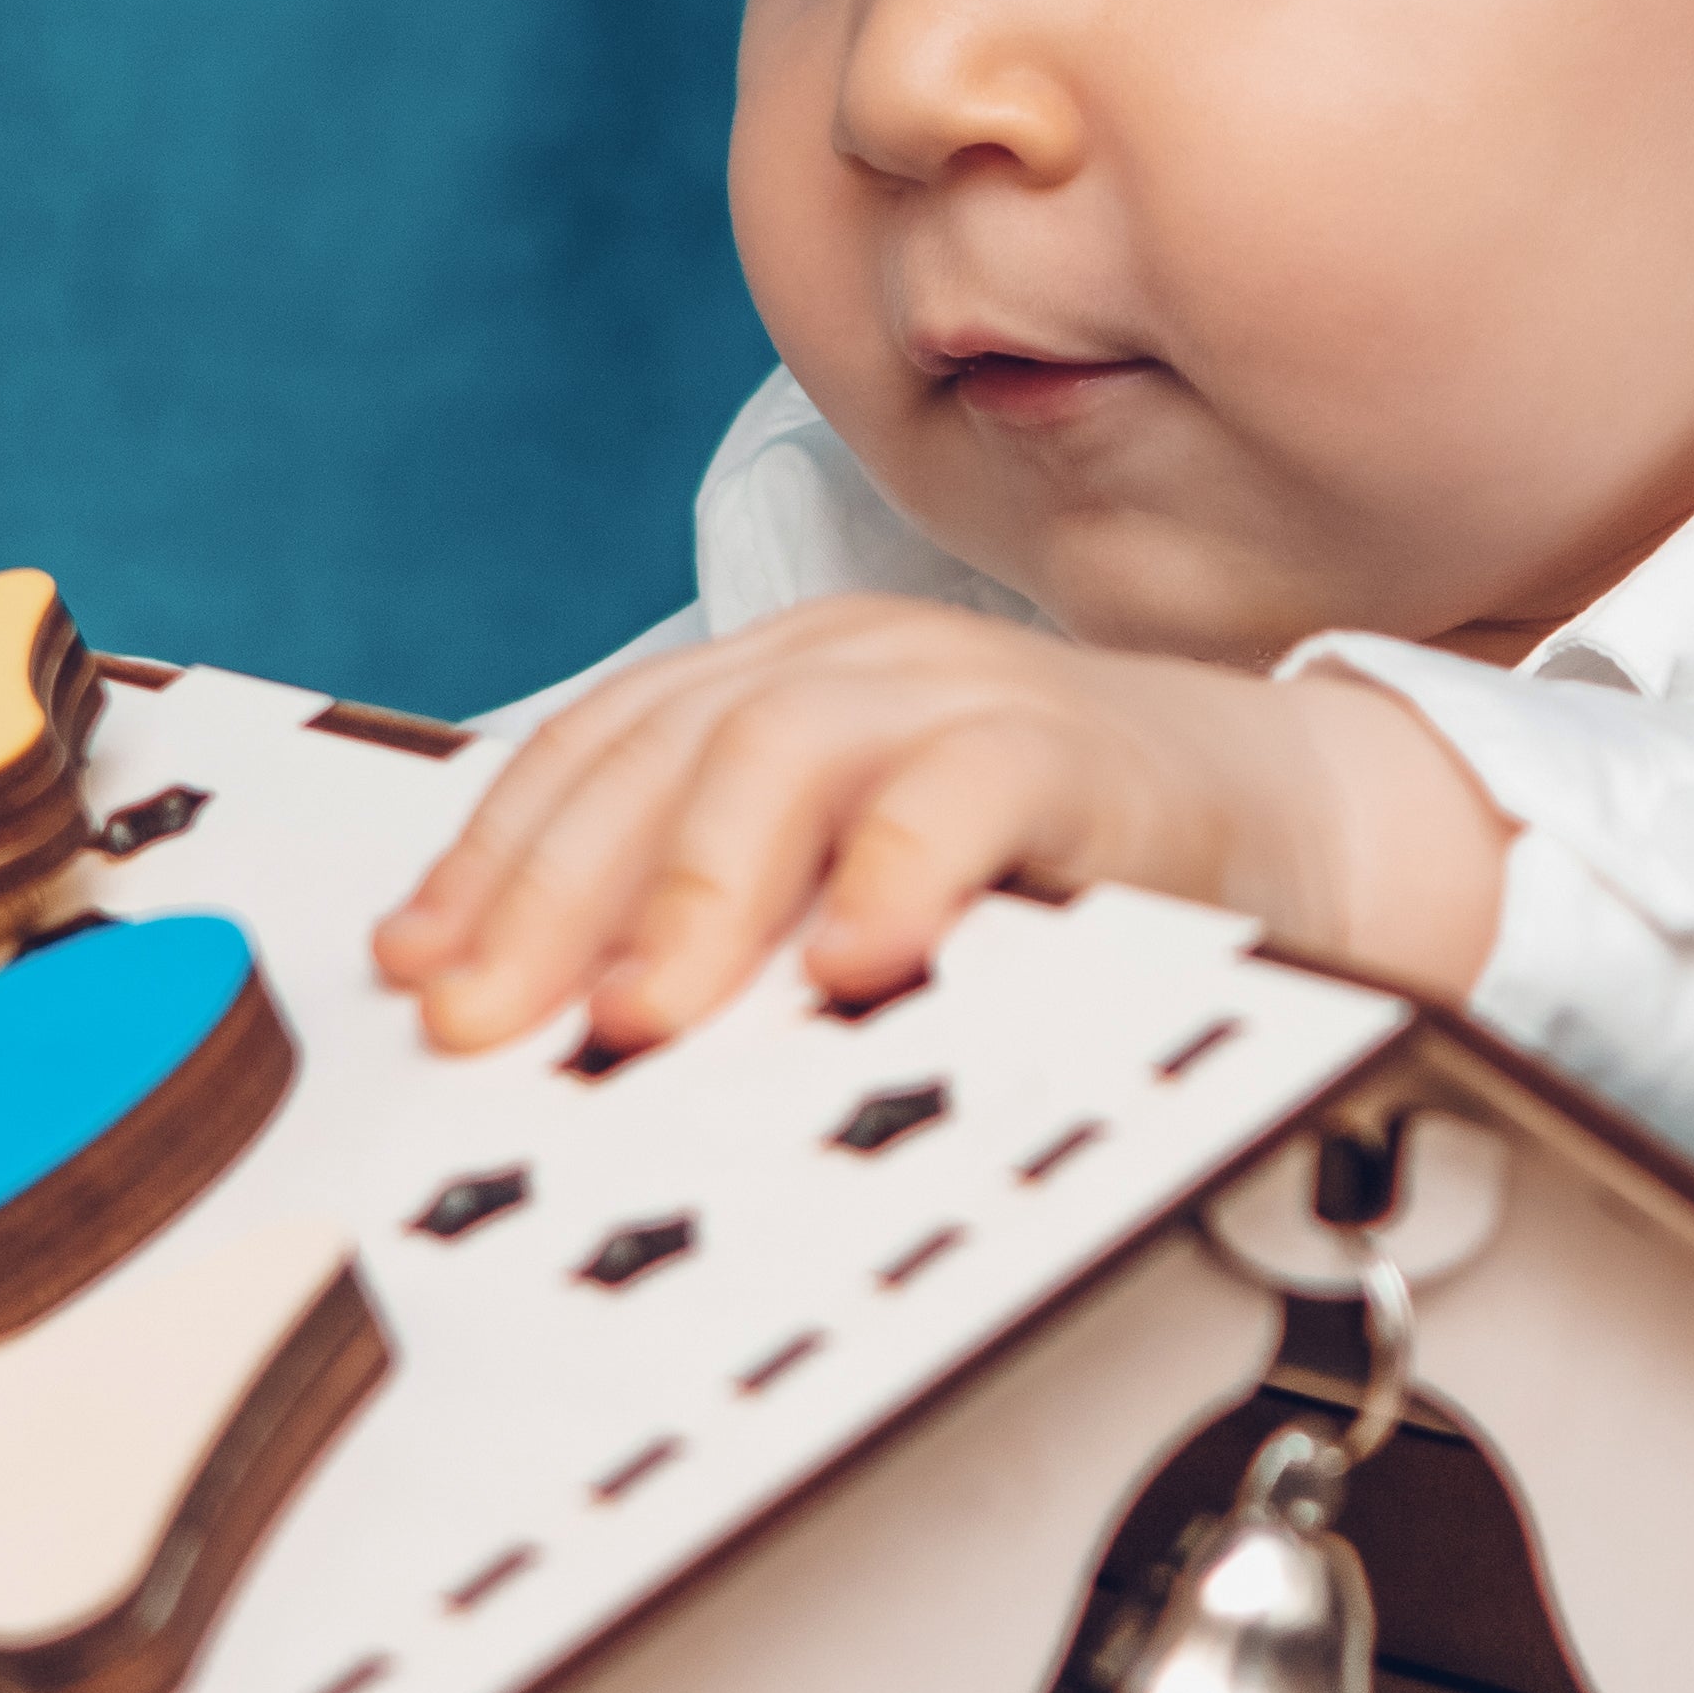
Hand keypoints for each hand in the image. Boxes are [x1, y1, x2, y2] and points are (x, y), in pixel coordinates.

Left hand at [372, 596, 1507, 1053]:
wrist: (1281, 815)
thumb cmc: (1048, 867)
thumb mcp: (853, 881)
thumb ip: (730, 918)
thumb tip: (553, 1026)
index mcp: (776, 685)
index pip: (596, 751)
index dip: (490, 857)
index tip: (412, 970)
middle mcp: (850, 666)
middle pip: (657, 751)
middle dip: (548, 891)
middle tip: (480, 1017)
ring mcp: (961, 694)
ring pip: (784, 752)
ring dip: (696, 889)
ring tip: (640, 1015)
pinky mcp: (1074, 751)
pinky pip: (967, 795)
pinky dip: (897, 872)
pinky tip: (852, 962)